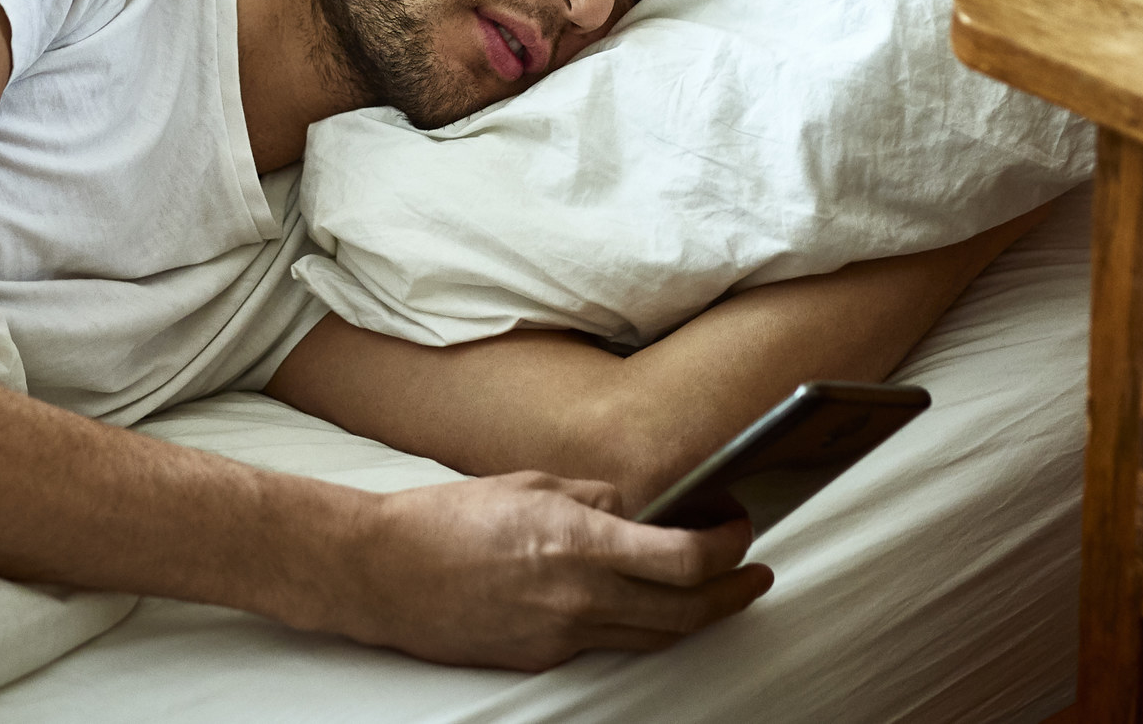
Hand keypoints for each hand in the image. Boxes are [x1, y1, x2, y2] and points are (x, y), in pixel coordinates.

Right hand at [312, 471, 770, 669]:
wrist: (386, 573)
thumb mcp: (533, 485)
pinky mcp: (543, 658)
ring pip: (654, 636)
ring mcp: (562, 636)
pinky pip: (608, 644)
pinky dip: (636, 624)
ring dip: (694, 615)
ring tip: (716, 592)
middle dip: (733, 592)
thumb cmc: (450, 519)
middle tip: (755, 574)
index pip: (685, 558)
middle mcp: (580, 597)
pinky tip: (642, 603)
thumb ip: (599, 499)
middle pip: (685, 610)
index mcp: (580, 542)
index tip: (741, 529)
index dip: (728, 546)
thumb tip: (646, 509)